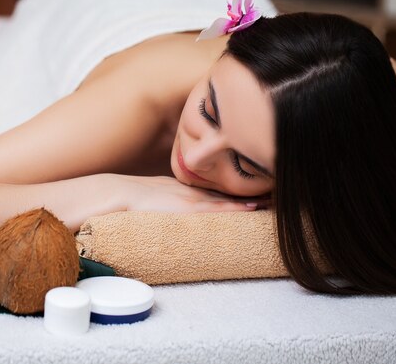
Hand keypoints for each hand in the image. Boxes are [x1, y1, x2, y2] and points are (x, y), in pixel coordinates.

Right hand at [115, 175, 266, 212]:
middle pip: (227, 190)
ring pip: (227, 198)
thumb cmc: (133, 197)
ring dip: (250, 200)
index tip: (254, 189)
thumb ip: (167, 198)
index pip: (216, 188)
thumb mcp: (154, 194)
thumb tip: (169, 206)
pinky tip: (251, 208)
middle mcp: (193, 190)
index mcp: (186, 187)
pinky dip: (235, 208)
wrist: (121, 194)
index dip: (235, 190)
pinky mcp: (189, 207)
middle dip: (250, 191)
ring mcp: (193, 198)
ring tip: (272, 201)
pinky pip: (218, 208)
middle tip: (274, 191)